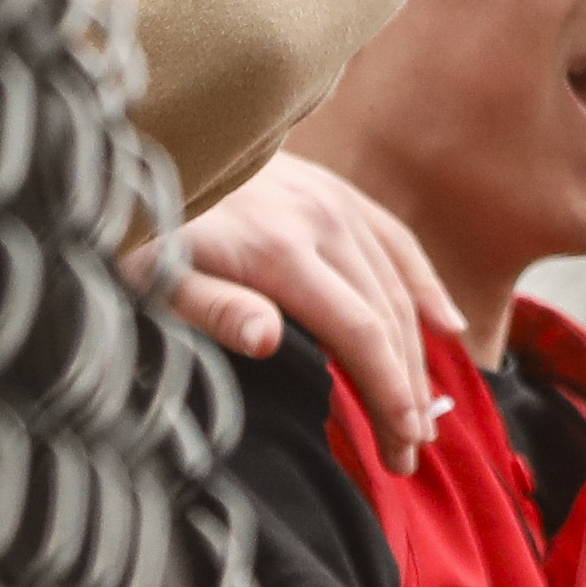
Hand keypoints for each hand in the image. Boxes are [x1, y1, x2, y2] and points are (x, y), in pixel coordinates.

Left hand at [149, 153, 460, 464]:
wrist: (148, 136)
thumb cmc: (138, 218)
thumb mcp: (152, 270)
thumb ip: (212, 304)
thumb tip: (267, 341)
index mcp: (280, 249)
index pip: (359, 331)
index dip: (388, 390)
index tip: (403, 441)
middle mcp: (322, 220)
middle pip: (388, 315)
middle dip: (407, 389)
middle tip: (411, 450)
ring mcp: (334, 201)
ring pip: (398, 286)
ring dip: (419, 353)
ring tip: (424, 411)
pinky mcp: (334, 190)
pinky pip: (396, 242)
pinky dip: (426, 287)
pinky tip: (447, 326)